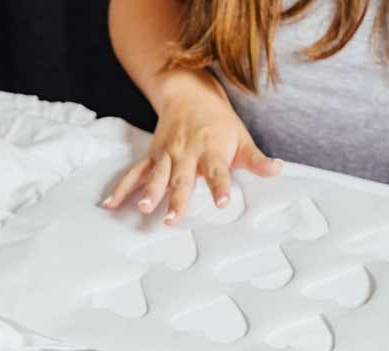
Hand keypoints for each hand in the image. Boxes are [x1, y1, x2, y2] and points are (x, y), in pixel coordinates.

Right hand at [103, 69, 281, 223]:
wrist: (187, 92)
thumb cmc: (219, 122)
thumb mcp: (241, 138)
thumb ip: (257, 160)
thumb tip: (278, 170)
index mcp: (211, 150)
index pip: (217, 172)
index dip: (220, 187)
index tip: (223, 203)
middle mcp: (186, 153)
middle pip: (181, 179)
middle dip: (176, 199)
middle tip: (172, 219)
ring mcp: (166, 155)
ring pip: (156, 176)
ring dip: (149, 193)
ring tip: (144, 209)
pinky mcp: (151, 157)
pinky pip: (134, 174)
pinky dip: (122, 188)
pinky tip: (110, 204)